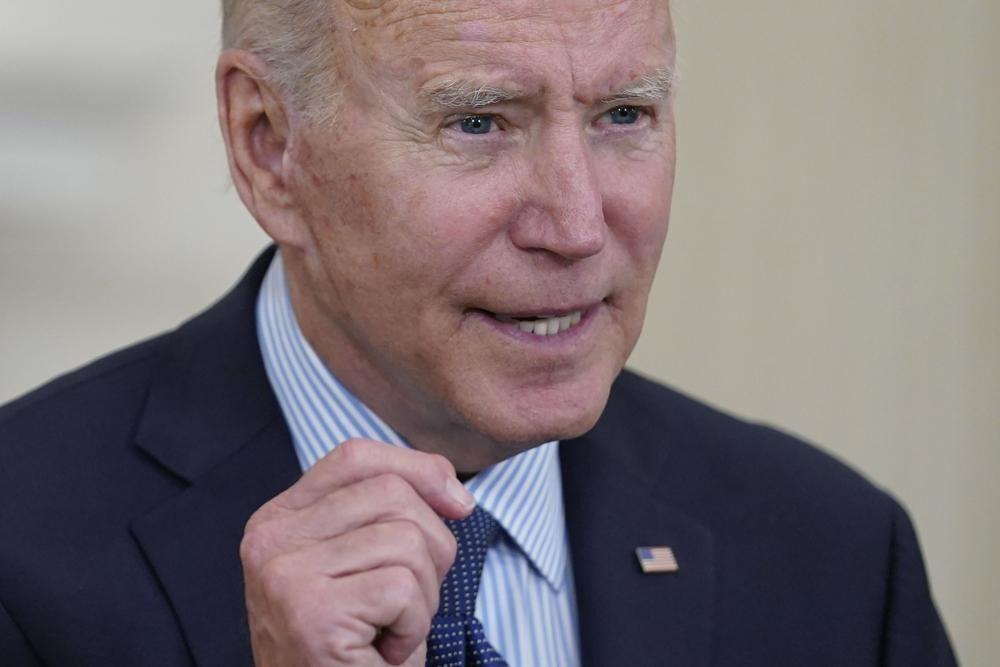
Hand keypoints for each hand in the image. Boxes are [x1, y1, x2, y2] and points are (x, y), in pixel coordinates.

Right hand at [240, 438, 475, 665]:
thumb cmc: (353, 645)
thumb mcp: (365, 565)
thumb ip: (391, 513)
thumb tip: (455, 494)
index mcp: (279, 518)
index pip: (356, 456)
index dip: (418, 468)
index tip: (459, 505)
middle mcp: (271, 539)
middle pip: (391, 493)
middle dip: (432, 545)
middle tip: (408, 600)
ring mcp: (285, 574)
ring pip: (406, 540)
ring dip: (423, 595)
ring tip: (390, 629)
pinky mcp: (312, 612)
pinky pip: (403, 589)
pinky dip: (414, 627)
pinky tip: (384, 651)